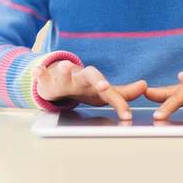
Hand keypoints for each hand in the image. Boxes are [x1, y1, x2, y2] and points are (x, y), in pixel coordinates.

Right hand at [32, 61, 146, 119]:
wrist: (59, 80)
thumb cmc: (84, 89)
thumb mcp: (104, 92)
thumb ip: (124, 92)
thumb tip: (146, 86)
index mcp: (96, 82)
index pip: (110, 90)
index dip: (118, 102)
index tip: (126, 116)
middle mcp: (81, 78)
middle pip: (91, 74)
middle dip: (98, 80)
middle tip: (104, 87)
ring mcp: (63, 79)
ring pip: (65, 73)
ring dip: (65, 69)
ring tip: (65, 66)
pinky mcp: (47, 82)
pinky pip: (42, 76)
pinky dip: (39, 73)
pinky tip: (37, 71)